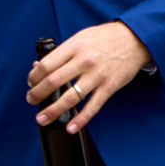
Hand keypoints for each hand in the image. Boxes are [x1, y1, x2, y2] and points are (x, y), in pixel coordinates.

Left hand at [25, 21, 151, 133]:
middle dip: (38, 94)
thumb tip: (37, 66)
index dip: (34, 77)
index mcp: (73, 47)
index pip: (46, 65)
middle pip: (53, 81)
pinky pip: (92, 107)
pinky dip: (81, 119)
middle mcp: (83, 61)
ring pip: (70, 97)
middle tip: (30, 100)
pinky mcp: (109, 87)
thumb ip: (60, 53)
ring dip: (53, 110)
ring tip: (42, 118)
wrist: (134, 39)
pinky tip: (70, 127)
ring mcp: (97, 75)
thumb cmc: (103, 38)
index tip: (30, 83)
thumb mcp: (79, 38)